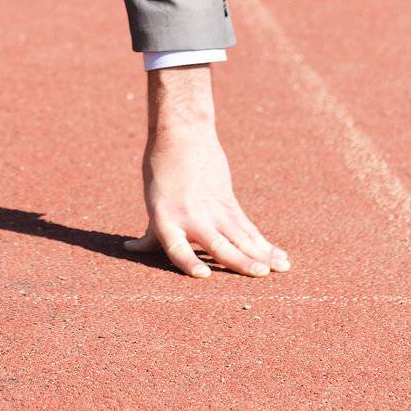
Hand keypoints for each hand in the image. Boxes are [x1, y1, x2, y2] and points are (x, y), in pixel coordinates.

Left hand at [125, 66, 290, 279]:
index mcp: (165, 219)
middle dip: (240, 261)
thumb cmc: (161, 172)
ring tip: (280, 268)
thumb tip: (130, 249)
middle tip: (259, 273)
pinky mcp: (229, 203)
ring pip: (241, 237)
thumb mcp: (153, 202)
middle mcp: (191, 217)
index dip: (189, 262)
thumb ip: (151, 233)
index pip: (176, 247)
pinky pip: (248, 229)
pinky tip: (279, 257)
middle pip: (218, 245)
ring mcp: (213, 210)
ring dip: (261, 255)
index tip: (204, 275)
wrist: (182, 135)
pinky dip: (264, 244)